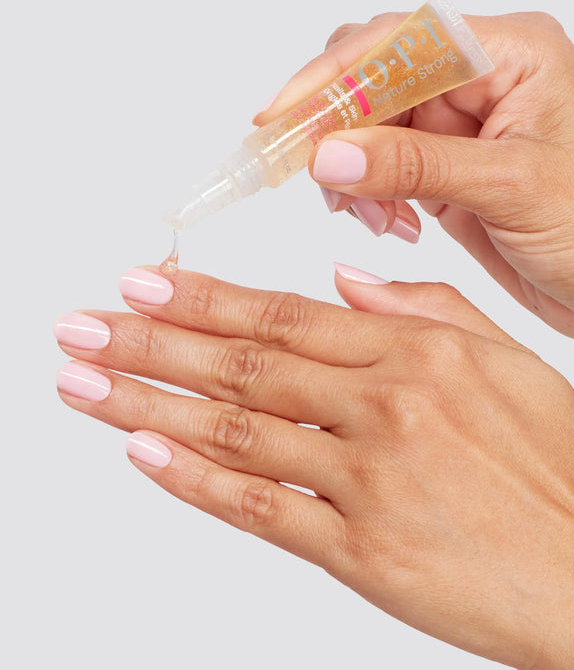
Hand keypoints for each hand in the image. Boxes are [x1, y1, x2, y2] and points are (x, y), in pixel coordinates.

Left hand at [54, 266, 573, 668]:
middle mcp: (383, 404)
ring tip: (84, 383)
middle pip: (242, 363)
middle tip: (83, 325)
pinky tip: (146, 453)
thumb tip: (343, 281)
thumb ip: (421, 308)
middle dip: (150, 341)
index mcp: (414, 350)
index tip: (142, 283)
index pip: (282, 313)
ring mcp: (368, 477)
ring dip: (149, 403)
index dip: (203, 298)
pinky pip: (263, 508)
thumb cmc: (555, 462)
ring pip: (235, 430)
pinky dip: (198, 481)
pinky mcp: (364, 550)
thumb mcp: (505, 358)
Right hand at [254, 11, 573, 335]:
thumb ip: (414, 165)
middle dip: (334, 128)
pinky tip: (387, 221)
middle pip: (373, 80)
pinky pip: (380, 167)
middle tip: (306, 174)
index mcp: (506, 55)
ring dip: (349, 170)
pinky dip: (367, 195)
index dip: (331, 77)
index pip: (396, 42)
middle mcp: (476, 80)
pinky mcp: (441, 168)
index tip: (278, 119)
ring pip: (368, 127)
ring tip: (368, 215)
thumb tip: (328, 155)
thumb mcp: (509, 186)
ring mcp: (455, 126)